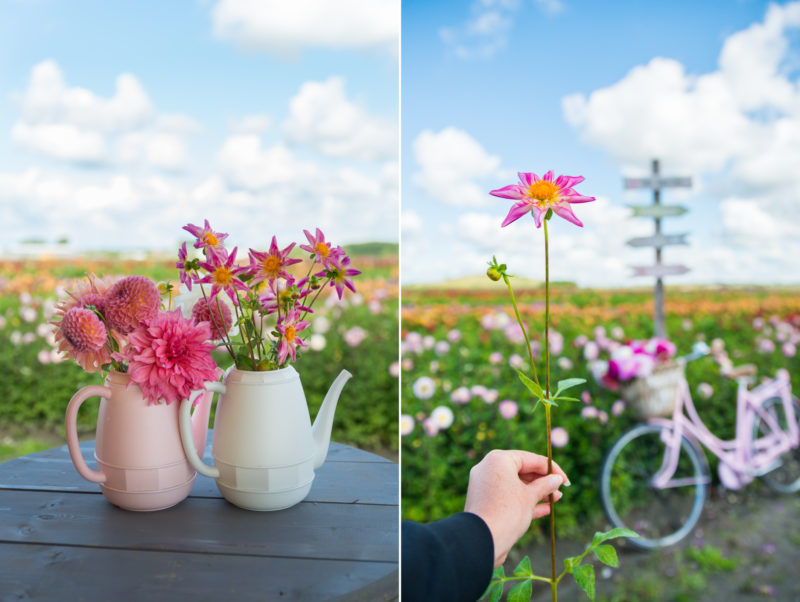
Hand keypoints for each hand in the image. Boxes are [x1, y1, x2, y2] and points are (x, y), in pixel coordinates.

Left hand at [464, 449, 568, 567]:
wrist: (482, 540)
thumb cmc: (507, 512)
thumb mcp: (530, 497)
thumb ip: (545, 485)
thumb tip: (557, 479)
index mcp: (498, 460)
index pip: (529, 458)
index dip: (550, 468)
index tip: (566, 480)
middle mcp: (489, 469)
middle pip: (522, 471)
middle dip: (543, 481)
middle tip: (560, 489)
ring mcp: (486, 486)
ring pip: (516, 486)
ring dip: (537, 492)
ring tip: (557, 498)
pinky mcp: (487, 502)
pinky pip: (509, 497)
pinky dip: (526, 501)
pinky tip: (546, 509)